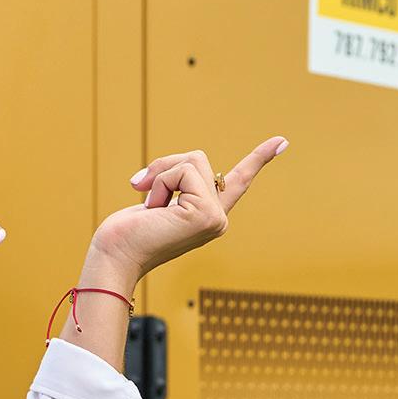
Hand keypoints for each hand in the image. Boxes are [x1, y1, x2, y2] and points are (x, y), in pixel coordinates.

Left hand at [87, 137, 288, 286]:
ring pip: (190, 162)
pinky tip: (154, 211)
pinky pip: (182, 172)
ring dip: (161, 177)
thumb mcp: (153, 196)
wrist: (115, 257)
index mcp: (208, 215)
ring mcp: (216, 218)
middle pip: (198, 159)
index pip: (239, 181)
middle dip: (165, 168)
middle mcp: (218, 218)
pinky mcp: (206, 214)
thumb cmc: (127, 232)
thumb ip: (171, 182)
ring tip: (151, 209)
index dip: (259, 159)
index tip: (282, 141)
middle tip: (145, 198)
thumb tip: (148, 179)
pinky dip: (160, 184)